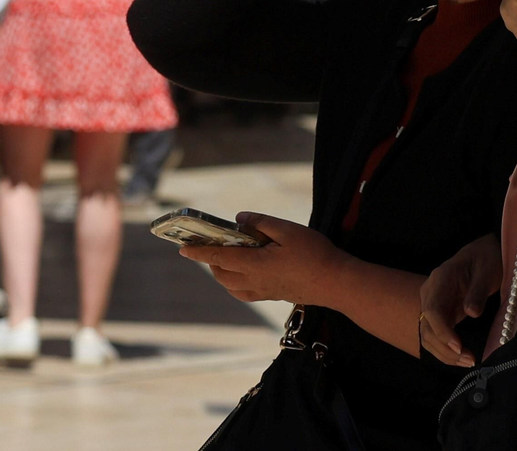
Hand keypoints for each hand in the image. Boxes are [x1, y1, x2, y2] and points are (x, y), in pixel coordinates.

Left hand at [179, 213, 343, 304]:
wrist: (335, 283)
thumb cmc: (314, 253)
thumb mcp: (288, 230)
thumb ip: (261, 223)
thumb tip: (239, 220)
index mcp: (255, 264)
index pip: (218, 257)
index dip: (198, 252)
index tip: (182, 248)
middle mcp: (254, 281)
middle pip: (220, 273)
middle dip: (210, 259)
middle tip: (212, 242)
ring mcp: (262, 291)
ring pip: (230, 285)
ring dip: (221, 271)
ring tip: (227, 255)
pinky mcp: (271, 295)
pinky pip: (242, 292)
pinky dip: (234, 283)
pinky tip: (243, 272)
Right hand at [419, 234, 499, 366]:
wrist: (482, 253)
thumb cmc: (486, 259)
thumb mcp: (487, 272)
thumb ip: (478, 292)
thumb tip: (472, 313)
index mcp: (440, 279)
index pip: (432, 310)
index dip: (442, 331)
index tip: (459, 346)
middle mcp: (430, 293)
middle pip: (427, 328)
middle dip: (445, 348)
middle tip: (469, 360)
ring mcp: (432, 304)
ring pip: (429, 336)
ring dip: (445, 354)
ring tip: (468, 361)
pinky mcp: (440, 314)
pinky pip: (437, 336)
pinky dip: (447, 350)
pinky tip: (462, 357)